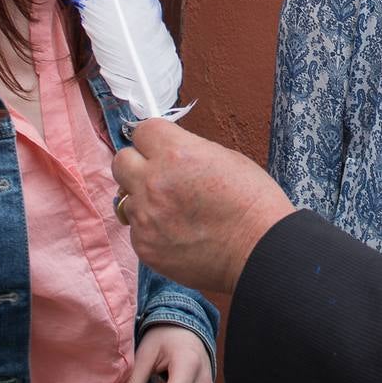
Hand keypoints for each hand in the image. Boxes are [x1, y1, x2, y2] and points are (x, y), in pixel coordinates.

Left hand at [112, 118, 294, 294]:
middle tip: (158, 175)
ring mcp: (146, 217)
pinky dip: (152, 229)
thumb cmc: (253, 203)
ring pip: (126, 198)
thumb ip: (189, 152)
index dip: (154, 139)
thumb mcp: (226, 158)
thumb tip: (170, 154)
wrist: (260, 251)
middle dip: (138, 164)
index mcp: (177, 153)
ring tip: (174, 210)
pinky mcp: (145, 246)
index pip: (142, 130)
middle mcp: (154, 182)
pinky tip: (178, 233)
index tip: (161, 146)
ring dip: (144, 199)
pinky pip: (136, 229)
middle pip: (121, 161)